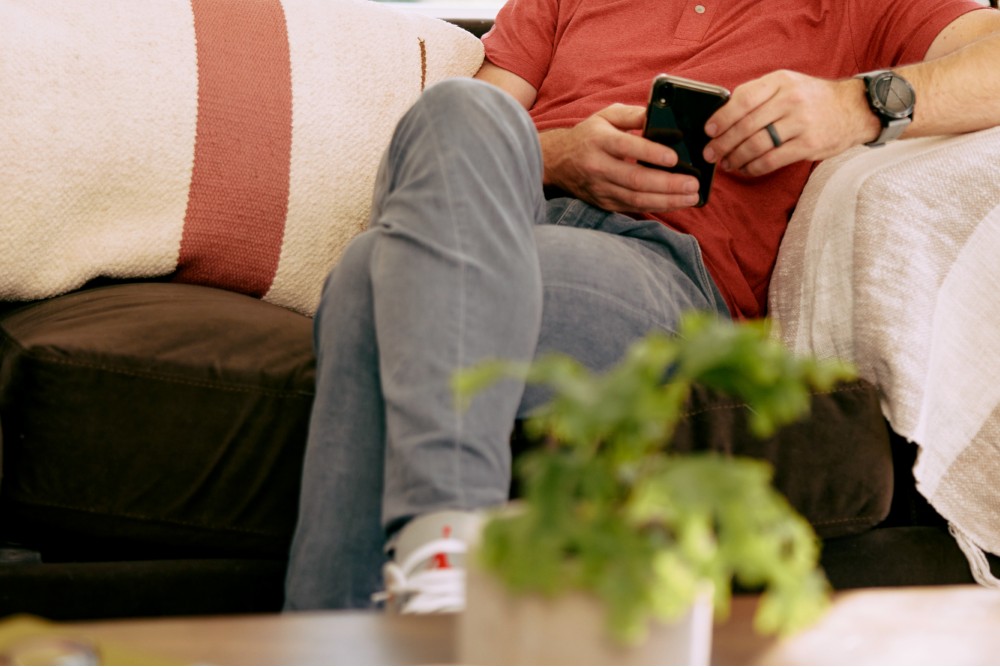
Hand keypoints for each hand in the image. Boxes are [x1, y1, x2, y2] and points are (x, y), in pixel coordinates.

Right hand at [541, 104, 700, 212]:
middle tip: (692, 184)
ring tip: (691, 197)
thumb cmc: (588, 136)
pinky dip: (656, 207)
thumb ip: (632, 115)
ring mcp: (601, 188)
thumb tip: (658, 115)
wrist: (557, 162)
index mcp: (599, 140)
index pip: (626, 147)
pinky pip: (633, 208)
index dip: (651, 154)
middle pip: (635, 180)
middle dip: (667, 184)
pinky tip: (675, 203)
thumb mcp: (605, 116)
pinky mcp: (604, 203)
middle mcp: (598, 167)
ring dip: (666, 200)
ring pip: (636, 199)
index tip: (674, 158)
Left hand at [702, 70, 878, 176]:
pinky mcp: (808, 145)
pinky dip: (753, 167)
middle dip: (723, 143)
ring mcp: (801, 122)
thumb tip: (723, 116)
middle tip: (710, 154)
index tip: (709, 130)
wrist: (854, 109)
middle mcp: (791, 99)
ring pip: (757, 145)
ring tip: (727, 163)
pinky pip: (771, 160)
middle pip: (746, 125)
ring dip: (736, 158)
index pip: (743, 99)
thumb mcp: (787, 84)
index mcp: (781, 81)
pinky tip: (746, 168)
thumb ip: (758, 95)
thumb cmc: (812, 99)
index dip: (722, 117)